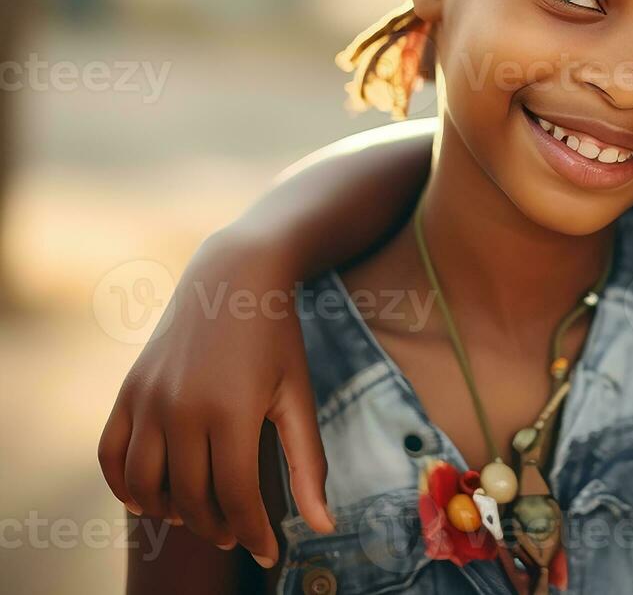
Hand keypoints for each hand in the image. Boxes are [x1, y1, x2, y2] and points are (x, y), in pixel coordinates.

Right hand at [98, 229, 334, 566]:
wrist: (234, 277)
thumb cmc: (277, 339)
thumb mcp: (299, 396)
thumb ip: (308, 464)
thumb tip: (323, 527)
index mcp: (231, 411)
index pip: (236, 497)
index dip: (254, 532)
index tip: (268, 553)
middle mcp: (181, 408)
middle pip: (192, 497)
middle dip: (218, 525)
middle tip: (239, 533)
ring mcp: (147, 399)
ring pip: (147, 485)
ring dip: (172, 512)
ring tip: (201, 515)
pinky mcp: (128, 390)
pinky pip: (111, 456)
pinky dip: (125, 487)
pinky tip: (152, 499)